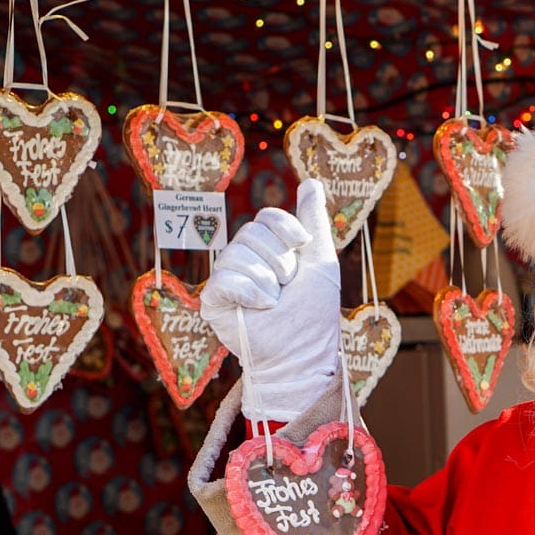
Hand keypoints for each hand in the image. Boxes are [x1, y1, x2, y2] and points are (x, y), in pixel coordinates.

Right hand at [201, 179, 341, 421]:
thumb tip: (311, 181)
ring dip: (269, 281)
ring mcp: (226, 281)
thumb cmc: (314, 313)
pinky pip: (224, 279)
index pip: (266, 217)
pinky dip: (250, 292)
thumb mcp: (321, 262)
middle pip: (252, 232)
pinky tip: (262, 307)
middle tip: (288, 287)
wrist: (304, 353)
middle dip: (281, 261)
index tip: (301, 247)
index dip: (286, 228)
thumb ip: (315, 223)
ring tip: (276, 302)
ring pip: (237, 254)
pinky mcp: (213, 302)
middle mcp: (243, 260)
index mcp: (267, 249)